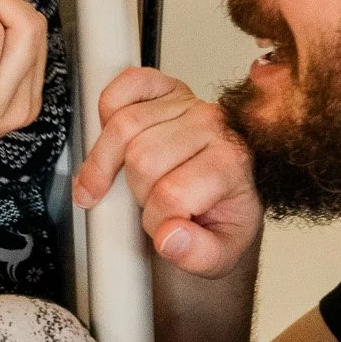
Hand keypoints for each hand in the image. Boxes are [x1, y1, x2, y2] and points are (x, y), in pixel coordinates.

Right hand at [70, 67, 263, 277]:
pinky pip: (123, 87)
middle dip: (134, 192)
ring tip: (122, 179)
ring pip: (123, 127)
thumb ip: (199, 254)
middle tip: (147, 204)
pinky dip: (108, 111)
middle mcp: (213, 125)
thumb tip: (169, 238)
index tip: (162, 230)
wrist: (226, 192)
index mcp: (233, 163)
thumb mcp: (222, 253)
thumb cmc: (221, 216)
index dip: (156, 220)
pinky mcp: (164, 86)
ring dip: (111, 161)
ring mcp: (187, 102)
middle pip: (142, 158)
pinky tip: (112, 138)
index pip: (172, 193)